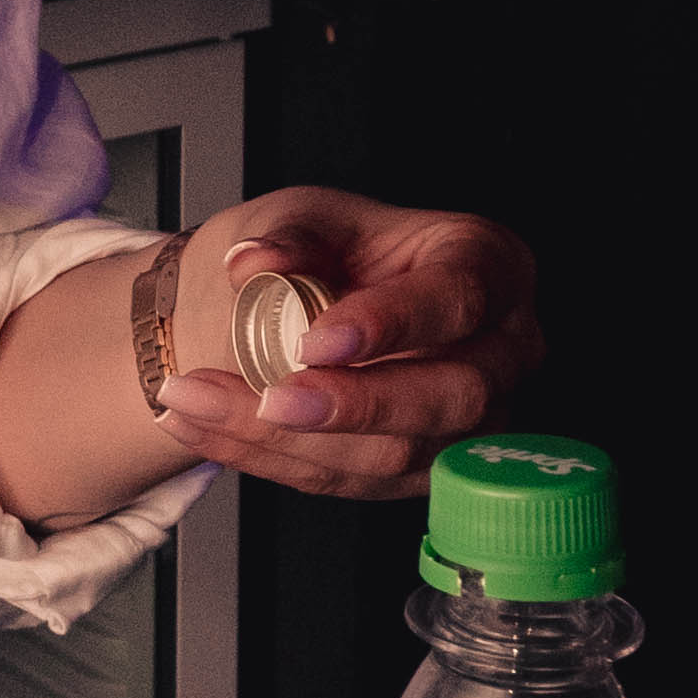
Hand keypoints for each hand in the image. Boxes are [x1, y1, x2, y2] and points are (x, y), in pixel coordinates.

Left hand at [154, 186, 543, 502]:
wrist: (295, 298)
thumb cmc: (325, 250)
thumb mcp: (304, 217)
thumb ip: (287, 236)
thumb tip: (256, 263)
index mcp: (487, 265)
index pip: (458, 300)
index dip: (390, 324)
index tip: (316, 341)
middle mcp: (500, 348)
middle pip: (449, 396)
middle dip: (349, 406)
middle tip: (266, 397)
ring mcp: (472, 418)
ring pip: (396, 453)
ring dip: (285, 439)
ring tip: (198, 404)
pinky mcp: (424, 467)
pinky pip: (352, 481)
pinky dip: (268, 458)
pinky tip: (206, 429)